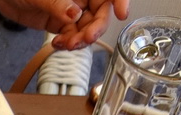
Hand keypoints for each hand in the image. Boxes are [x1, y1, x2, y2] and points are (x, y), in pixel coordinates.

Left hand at [0, 0, 128, 46]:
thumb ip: (58, 3)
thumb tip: (74, 15)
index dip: (119, 0)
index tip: (122, 12)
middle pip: (100, 12)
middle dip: (96, 27)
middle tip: (86, 37)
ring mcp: (71, 9)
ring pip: (86, 27)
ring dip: (81, 39)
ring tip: (68, 44)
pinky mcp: (60, 23)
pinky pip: (72, 36)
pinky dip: (68, 43)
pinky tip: (60, 43)